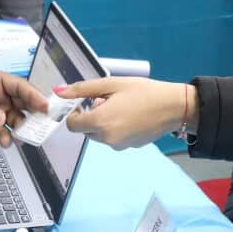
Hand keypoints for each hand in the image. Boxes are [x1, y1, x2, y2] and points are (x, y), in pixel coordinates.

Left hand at [0, 72, 48, 147]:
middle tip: (42, 127)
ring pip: (18, 121)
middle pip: (25, 105)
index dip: (34, 96)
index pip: (20, 87)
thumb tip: (1, 119)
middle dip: (35, 116)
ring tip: (23, 139)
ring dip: (23, 130)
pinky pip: (5, 133)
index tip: (45, 108)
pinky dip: (8, 139)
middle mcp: (1, 97)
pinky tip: (5, 143)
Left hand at [57, 78, 196, 150]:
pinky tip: (131, 116)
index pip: (72, 125)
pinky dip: (116, 128)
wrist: (174, 106)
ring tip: (121, 107)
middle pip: (85, 130)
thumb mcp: (111, 84)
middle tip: (107, 101)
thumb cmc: (143, 91)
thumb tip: (58, 92)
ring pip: (99, 135)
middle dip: (91, 116)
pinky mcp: (130, 147)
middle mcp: (106, 139)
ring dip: (103, 123)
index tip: (86, 102)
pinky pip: (114, 138)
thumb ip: (82, 89)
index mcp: (99, 122)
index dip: (75, 113)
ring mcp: (119, 146)